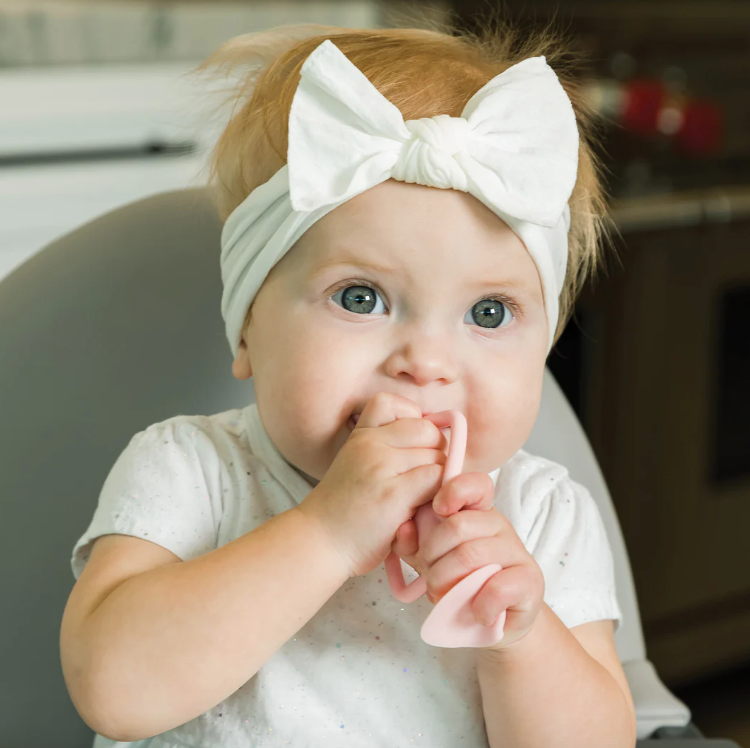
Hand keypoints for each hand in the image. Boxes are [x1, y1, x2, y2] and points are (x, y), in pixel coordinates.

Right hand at [297, 392, 447, 578]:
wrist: (319, 543)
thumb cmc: (344, 511)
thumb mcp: (357, 465)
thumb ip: (386, 448)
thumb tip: (435, 435)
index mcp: (361, 435)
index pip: (396, 403)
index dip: (414, 421)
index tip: (411, 447)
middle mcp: (370, 444)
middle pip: (428, 430)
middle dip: (435, 453)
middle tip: (424, 479)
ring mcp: (381, 466)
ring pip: (437, 456)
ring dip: (439, 479)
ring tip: (420, 499)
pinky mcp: (394, 493)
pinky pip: (437, 478)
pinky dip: (439, 494)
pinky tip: (422, 510)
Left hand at [391, 472, 544, 651]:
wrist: (489, 625)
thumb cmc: (457, 585)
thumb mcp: (428, 561)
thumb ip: (411, 543)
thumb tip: (404, 528)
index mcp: (476, 513)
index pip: (475, 484)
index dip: (454, 490)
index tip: (438, 508)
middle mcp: (498, 525)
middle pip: (458, 525)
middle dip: (432, 557)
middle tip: (429, 579)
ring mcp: (516, 551)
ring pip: (472, 555)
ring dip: (447, 583)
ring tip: (444, 598)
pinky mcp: (530, 580)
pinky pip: (497, 587)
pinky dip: (478, 606)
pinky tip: (476, 614)